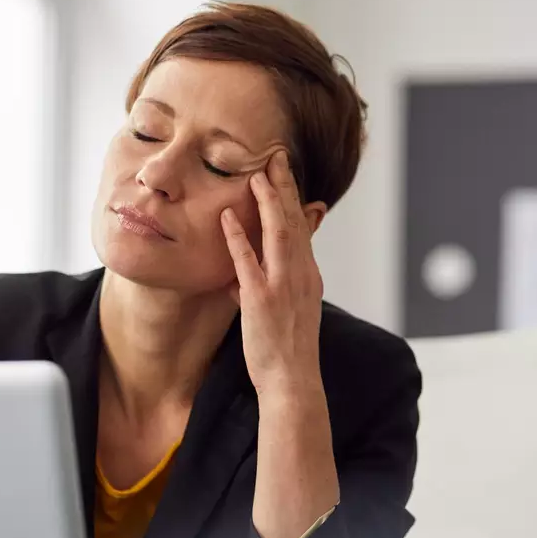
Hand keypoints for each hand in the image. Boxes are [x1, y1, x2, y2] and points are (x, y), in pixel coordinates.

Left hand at [220, 150, 324, 400]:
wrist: (293, 381)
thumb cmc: (287, 351)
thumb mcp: (284, 312)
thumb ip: (263, 288)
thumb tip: (239, 278)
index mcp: (308, 275)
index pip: (301, 227)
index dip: (292, 197)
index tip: (283, 173)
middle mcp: (300, 274)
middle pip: (293, 220)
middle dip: (285, 186)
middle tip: (275, 156)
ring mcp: (282, 286)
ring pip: (278, 233)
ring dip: (267, 201)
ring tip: (256, 174)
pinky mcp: (261, 300)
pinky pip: (248, 262)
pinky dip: (238, 237)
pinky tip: (228, 216)